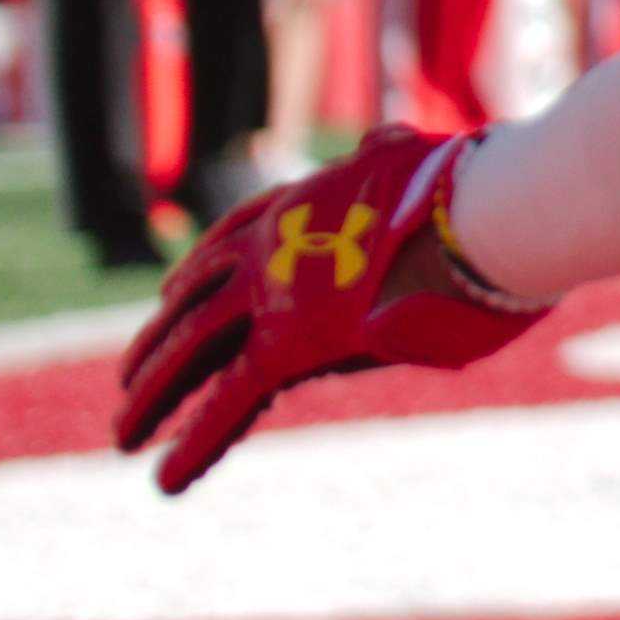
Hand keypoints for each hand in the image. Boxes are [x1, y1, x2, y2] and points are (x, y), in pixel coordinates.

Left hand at [116, 128, 547, 493]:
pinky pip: (225, 401)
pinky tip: (163, 480)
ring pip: (188, 353)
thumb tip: (384, 138)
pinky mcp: (288, 344)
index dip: (200, 269)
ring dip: (151, 398)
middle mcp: (278, 246)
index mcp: (311, 204)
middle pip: (196, 301)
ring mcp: (275, 291)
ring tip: (123, 437)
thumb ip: (391, 163)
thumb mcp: (427, 166)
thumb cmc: (485, 197)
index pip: (236, 237)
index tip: (173, 292)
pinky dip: (193, 443)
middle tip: (129, 378)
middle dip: (158, 344)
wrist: (497, 207)